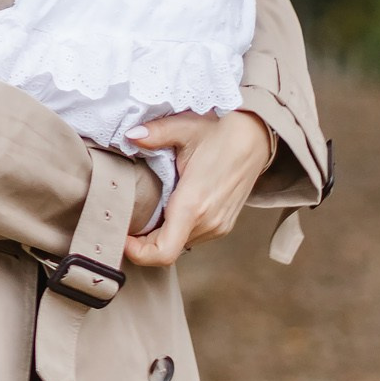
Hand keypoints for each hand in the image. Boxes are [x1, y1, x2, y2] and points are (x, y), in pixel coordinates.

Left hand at [121, 110, 273, 268]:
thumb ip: (155, 134)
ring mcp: (218, 226)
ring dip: (159, 236)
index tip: (122, 236)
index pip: (163, 252)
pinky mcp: (223, 224)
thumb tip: (129, 136)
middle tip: (125, 221)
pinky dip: (174, 230)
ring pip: (179, 245)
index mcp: (193, 204)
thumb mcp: (185, 127)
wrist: (257, 136)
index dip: (138, 253)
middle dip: (142, 242)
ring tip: (144, 213)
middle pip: (166, 250)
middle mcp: (207, 222)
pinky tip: (167, 209)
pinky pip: (191, 237)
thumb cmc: (221, 131)